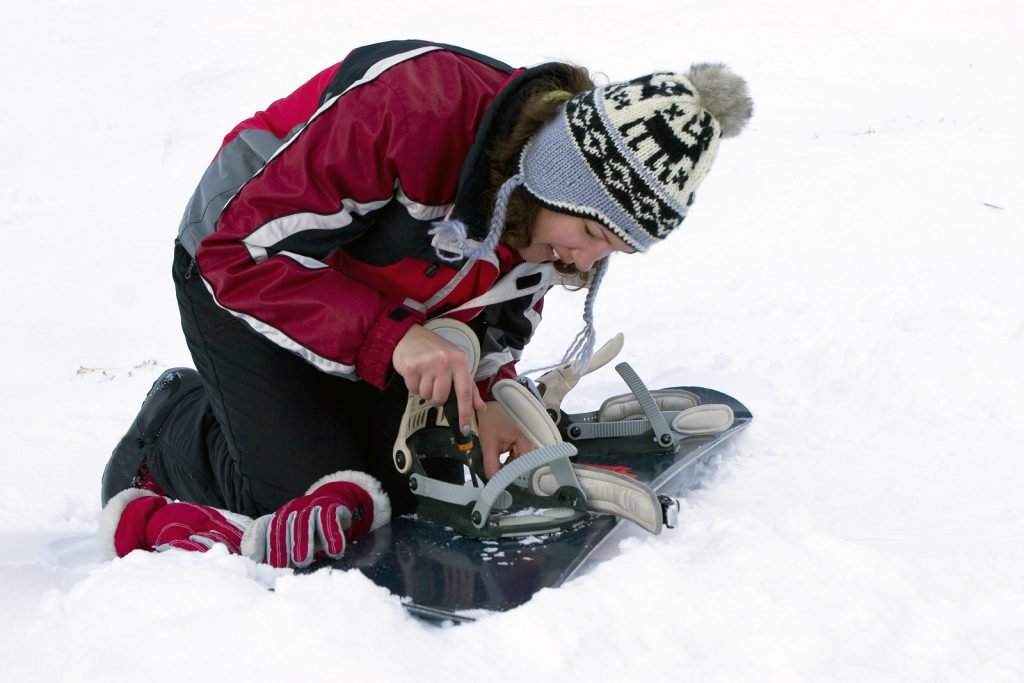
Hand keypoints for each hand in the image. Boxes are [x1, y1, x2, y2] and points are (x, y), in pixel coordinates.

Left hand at [241, 472, 389, 568]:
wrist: (335, 503)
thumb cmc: (311, 529)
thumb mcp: (294, 539)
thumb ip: (282, 554)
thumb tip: (270, 577)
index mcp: (279, 518)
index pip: (266, 529)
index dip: (261, 545)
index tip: (258, 563)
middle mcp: (292, 510)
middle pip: (283, 527)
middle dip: (281, 548)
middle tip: (281, 567)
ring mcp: (311, 505)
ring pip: (305, 522)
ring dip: (303, 542)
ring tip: (303, 562)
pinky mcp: (330, 505)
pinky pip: (329, 519)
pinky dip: (332, 535)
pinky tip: (335, 551)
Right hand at [392, 324, 485, 433]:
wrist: (410, 335)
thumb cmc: (435, 350)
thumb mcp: (456, 363)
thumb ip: (469, 386)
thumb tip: (479, 407)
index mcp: (460, 361)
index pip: (465, 392)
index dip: (465, 413)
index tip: (464, 428)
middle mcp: (445, 361)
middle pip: (441, 398)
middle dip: (437, 397)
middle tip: (434, 384)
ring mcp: (427, 364)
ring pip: (427, 396)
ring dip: (425, 391)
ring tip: (424, 376)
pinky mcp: (411, 367)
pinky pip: (413, 390)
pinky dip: (414, 386)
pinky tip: (416, 374)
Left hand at [477, 401, 535, 477]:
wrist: (492, 404)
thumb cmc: (492, 419)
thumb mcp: (488, 443)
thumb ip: (491, 464)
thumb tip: (494, 481)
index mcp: (526, 442)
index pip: (525, 467)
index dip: (515, 477)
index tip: (504, 484)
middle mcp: (532, 443)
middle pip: (524, 467)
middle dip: (512, 473)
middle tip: (500, 478)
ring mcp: (529, 443)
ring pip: (521, 464)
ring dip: (511, 468)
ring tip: (500, 469)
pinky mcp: (524, 443)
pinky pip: (520, 458)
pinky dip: (511, 462)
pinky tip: (503, 462)